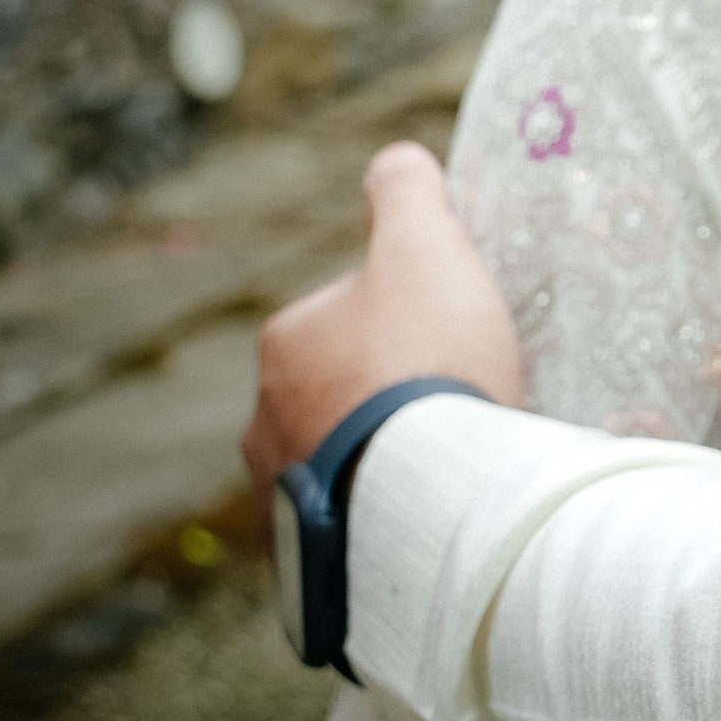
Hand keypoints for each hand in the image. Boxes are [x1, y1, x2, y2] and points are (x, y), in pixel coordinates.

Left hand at [243, 142, 523, 495]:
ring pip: (343, 459)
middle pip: (341, 388)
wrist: (427, 494)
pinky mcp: (309, 560)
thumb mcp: (426, 247)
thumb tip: (394, 160)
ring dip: (383, 458)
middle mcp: (264, 421)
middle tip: (456, 402)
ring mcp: (282, 496)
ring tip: (448, 464)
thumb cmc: (426, 359)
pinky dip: (382, 514)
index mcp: (285, 342)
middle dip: (389, 392)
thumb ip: (407, 193)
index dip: (409, 314)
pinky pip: (351, 522)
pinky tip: (427, 511)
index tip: (454, 334)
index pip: (349, 310)